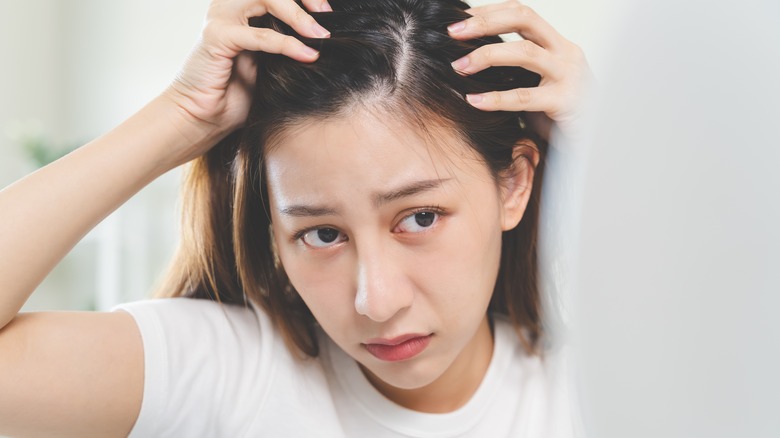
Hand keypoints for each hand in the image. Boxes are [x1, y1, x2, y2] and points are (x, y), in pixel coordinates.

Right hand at [162, 0, 331, 160]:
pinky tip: (307, 55)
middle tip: (327, 16)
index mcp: (243, 8)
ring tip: (320, 35)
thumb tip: (323, 36)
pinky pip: (260, 35)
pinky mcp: (216, 36)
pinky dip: (286, 44)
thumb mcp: (271, 62)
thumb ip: (288, 42)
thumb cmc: (236, 93)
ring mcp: (221, 17)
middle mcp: (231, 6)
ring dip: (297, 15)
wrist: (203, 117)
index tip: (328, 12)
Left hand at [448, 0, 591, 140]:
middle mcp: (565, 52)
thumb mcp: (537, 82)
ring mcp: (569, 75)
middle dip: (485, 22)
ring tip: (459, 66)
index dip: (490, 11)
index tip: (460, 18)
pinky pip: (524, 97)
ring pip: (525, 52)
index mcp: (557, 43)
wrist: (592, 141)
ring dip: (486, 55)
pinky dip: (495, 98)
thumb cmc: (558, 114)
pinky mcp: (565, 102)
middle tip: (453, 32)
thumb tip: (468, 60)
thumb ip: (515, 68)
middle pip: (524, 19)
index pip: (522, 13)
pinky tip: (474, 101)